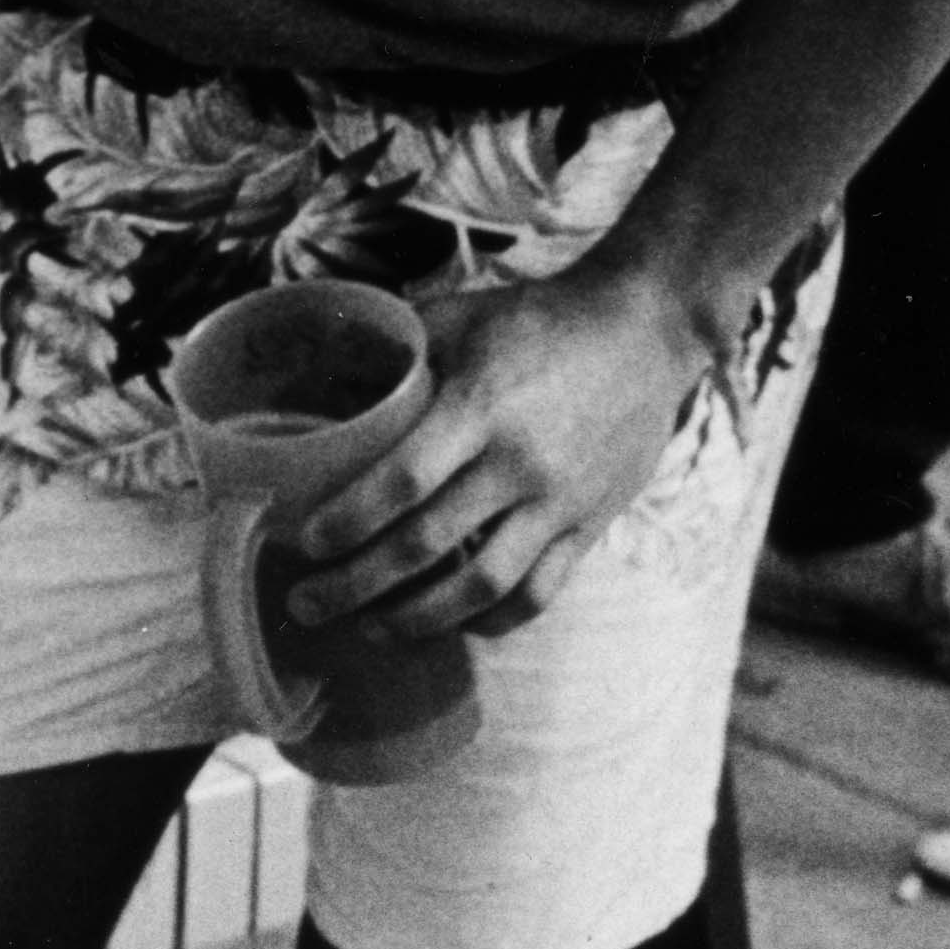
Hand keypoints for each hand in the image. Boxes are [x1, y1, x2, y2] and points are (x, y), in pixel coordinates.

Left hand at [278, 272, 705, 639]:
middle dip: (358, 585)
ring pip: (483, 586)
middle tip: (306, 605)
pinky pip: (540, 592)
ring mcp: (561, 502)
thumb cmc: (537, 321)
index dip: (349, 520)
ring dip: (418, 619)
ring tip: (369, 629)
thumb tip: (318, 383)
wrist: (645, 332)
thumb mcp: (457, 319)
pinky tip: (453, 625)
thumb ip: (391, 352)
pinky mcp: (592, 526)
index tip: (304, 545)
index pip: (404, 479)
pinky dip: (493, 620)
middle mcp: (520, 464)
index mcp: (480, 407)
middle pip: (429, 544)